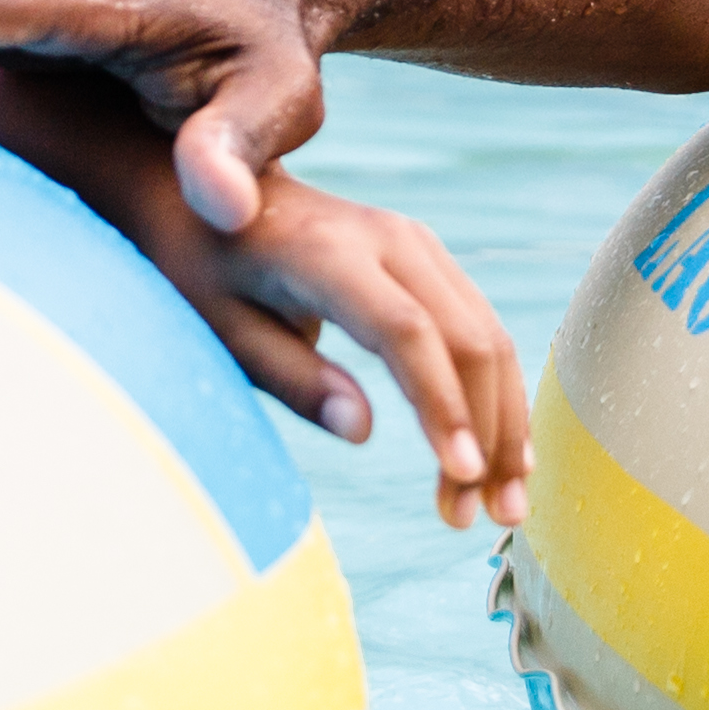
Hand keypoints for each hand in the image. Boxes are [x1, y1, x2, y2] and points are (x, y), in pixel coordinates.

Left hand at [156, 169, 533, 530]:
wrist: (204, 191)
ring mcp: (416, 244)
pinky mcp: (428, 260)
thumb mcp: (222, 328)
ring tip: (503, 506)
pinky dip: (495, 394)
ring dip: (505, 424)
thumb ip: (292, 378)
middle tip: (493, 518)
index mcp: (329, 254)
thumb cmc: (203, 268)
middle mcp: (389, 240)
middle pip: (467, 340)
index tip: (463, 474)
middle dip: (491, 434)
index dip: (442, 404)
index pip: (407, 333)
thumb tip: (363, 432)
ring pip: (488, 338)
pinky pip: (479, 329)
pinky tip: (500, 454)